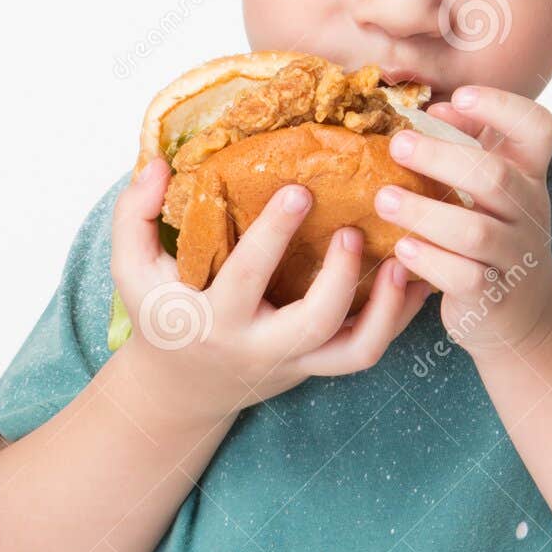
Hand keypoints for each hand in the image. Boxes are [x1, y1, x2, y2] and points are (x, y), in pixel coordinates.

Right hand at [110, 156, 433, 422]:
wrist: (181, 389)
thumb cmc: (162, 314)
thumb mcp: (133, 268)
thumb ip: (135, 213)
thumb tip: (158, 162)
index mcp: (214, 319)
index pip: (246, 278)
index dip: (273, 235)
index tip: (299, 190)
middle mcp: (261, 348)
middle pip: (314, 325)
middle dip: (341, 279)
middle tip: (353, 230)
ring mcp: (297, 363)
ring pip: (357, 351)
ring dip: (389, 309)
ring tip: (404, 259)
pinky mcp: (320, 368)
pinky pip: (369, 350)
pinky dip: (400, 316)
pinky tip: (418, 275)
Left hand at [371, 86, 551, 359]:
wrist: (525, 317)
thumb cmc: (492, 239)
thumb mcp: (490, 193)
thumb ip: (468, 150)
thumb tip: (432, 111)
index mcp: (528, 176)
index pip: (538, 127)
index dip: (502, 107)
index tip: (457, 97)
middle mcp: (527, 210)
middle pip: (494, 175)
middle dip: (442, 156)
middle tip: (397, 144)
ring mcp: (513, 255)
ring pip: (475, 230)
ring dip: (424, 212)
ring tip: (384, 199)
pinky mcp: (493, 295)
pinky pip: (464, 277)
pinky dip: (430, 262)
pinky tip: (401, 250)